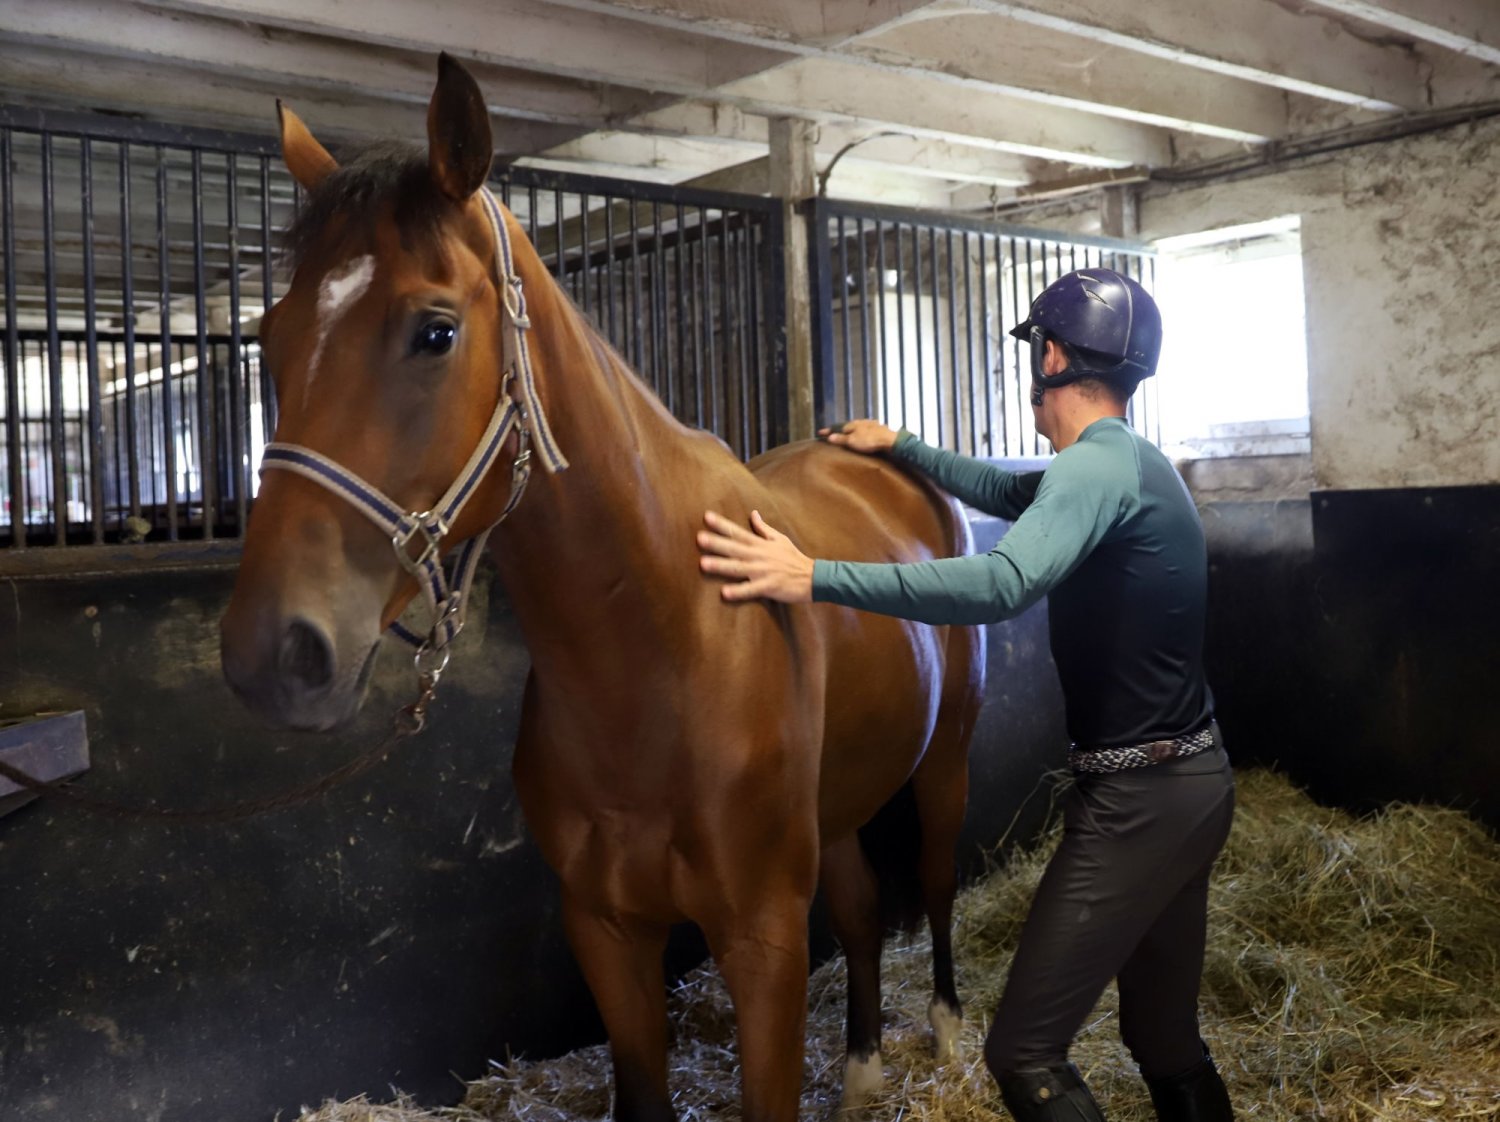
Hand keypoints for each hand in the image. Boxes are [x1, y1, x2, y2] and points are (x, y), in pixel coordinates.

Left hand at [697, 510, 813, 603]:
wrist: (813, 577)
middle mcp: (759, 556)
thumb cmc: (794, 558)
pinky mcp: (768, 586)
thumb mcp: (780, 539)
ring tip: (703, 564)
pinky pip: (751, 589)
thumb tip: (753, 513)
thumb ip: (764, 528)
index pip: (738, 532)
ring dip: (721, 565)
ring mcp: (763, 571)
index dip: (722, 524)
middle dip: (716, 543)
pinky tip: (724, 593)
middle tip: (699, 538)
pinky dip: (738, 591)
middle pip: (734, 548)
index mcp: (760, 544)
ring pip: (738, 567)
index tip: (706, 517)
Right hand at [817, 419, 897, 454]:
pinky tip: (862, 435)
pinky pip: (865, 429)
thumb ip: (841, 439)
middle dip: (840, 430)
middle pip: (847, 426)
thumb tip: (829, 436)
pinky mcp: (877, 428)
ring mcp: (869, 424)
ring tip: (847, 435)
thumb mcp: (852, 441)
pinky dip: (860, 432)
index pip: (836, 427)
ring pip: (857, 427)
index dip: (828, 431)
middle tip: (833, 434)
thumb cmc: (869, 441)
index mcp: (852, 424)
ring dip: (851, 430)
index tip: (820, 432)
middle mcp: (860, 422)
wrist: (889, 440)